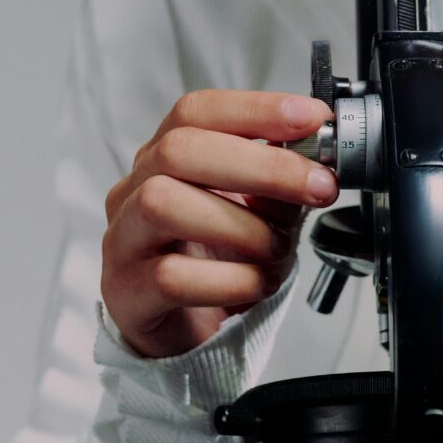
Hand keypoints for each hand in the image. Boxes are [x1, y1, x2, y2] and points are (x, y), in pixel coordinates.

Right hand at [101, 90, 337, 357]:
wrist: (182, 333)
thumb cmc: (215, 262)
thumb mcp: (254, 212)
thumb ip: (277, 183)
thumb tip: (318, 162)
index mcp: (162, 159)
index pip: (195, 112)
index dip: (255, 109)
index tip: (312, 119)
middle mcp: (133, 191)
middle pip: (178, 151)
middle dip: (261, 165)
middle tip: (317, 186)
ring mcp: (124, 240)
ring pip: (163, 204)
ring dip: (242, 225)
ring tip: (277, 248)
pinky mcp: (127, 292)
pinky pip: (172, 276)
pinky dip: (231, 279)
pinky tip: (257, 284)